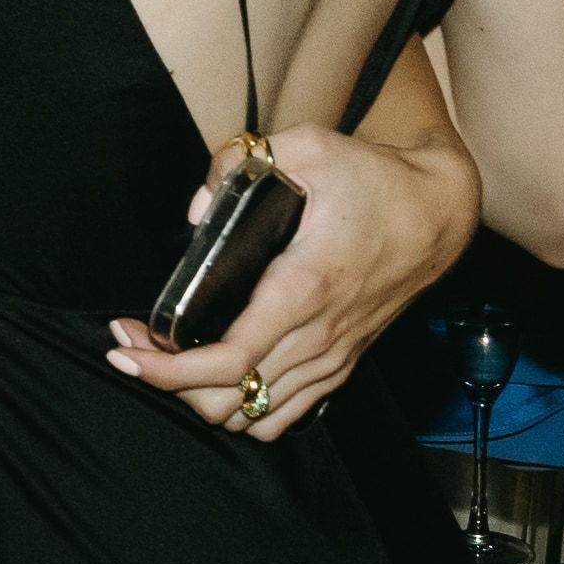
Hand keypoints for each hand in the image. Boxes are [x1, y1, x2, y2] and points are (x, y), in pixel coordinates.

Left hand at [107, 113, 476, 440]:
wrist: (438, 212)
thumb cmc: (373, 180)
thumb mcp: (309, 145)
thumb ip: (241, 162)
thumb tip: (198, 207)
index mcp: (304, 289)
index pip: (230, 360)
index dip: (169, 370)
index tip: (125, 351)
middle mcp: (319, 336)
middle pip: (230, 400)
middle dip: (168, 383)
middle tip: (132, 349)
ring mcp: (332, 357)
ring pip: (254, 418)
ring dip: (201, 398)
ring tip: (167, 362)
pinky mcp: (341, 363)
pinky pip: (285, 416)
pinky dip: (243, 409)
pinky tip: (216, 376)